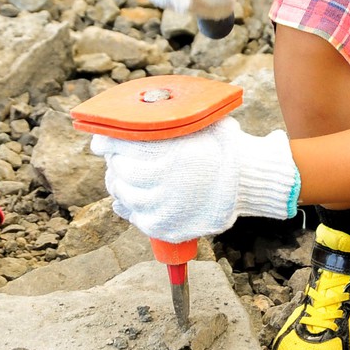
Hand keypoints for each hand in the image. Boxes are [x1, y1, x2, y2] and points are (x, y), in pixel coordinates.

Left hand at [90, 118, 298, 242]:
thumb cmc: (221, 146)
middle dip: (115, 163)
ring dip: (119, 185)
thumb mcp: (198, 123)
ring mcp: (165, 208)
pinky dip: (129, 208)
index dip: (107, 143)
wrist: (248, 180)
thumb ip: (166, 122)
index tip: (101, 141)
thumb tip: (120, 125)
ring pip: (124, 196)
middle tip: (118, 158)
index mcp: (173, 154)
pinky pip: (136, 218)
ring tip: (125, 178)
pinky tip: (130, 200)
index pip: (124, 147)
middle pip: (121, 172)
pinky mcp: (166, 227)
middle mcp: (166, 183)